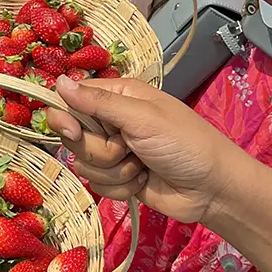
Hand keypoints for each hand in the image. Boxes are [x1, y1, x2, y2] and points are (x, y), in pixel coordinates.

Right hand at [45, 76, 238, 223]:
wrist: (213, 189)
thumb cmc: (184, 143)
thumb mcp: (141, 118)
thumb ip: (98, 102)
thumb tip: (58, 82)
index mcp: (117, 96)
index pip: (71, 100)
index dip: (65, 117)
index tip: (73, 131)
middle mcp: (111, 121)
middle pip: (74, 137)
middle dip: (98, 150)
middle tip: (126, 149)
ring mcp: (114, 151)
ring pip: (84, 163)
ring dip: (113, 170)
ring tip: (141, 166)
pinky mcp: (118, 177)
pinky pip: (97, 184)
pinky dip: (120, 186)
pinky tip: (142, 181)